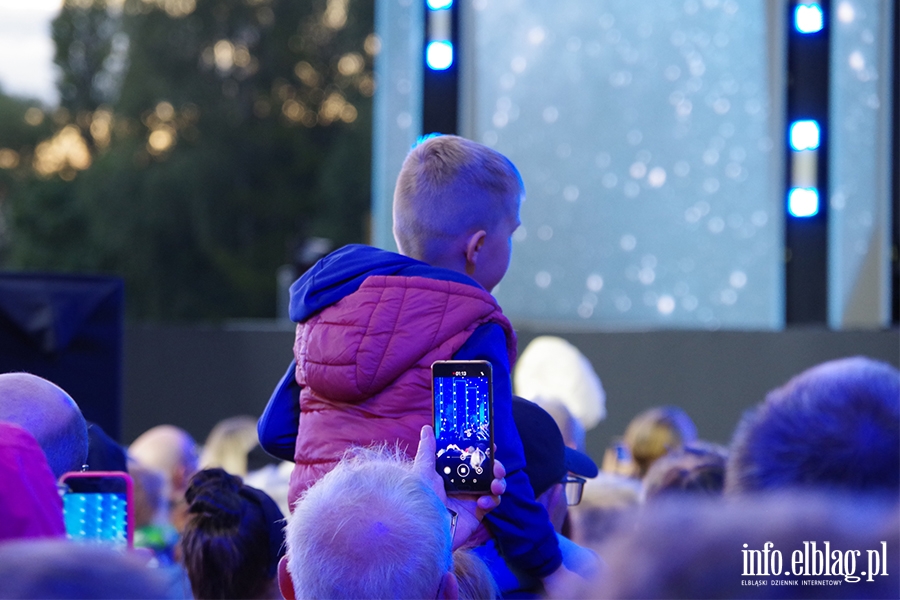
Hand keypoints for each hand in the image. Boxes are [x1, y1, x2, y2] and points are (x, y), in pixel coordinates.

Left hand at [414, 425, 505, 549]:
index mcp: (450, 473)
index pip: (470, 459)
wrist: (424, 530)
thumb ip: (427, 450)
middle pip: (486, 471)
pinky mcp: (476, 514)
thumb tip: (427, 428)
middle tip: (496, 468)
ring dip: (498, 483)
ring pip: (494, 486)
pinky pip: (492, 503)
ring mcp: (470, 499)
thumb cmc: (420, 500)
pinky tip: (483, 502)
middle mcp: (461, 485)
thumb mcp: (423, 471)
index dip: (482, 452)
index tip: (491, 446)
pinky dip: (492, 500)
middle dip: (496, 467)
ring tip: (495, 485)